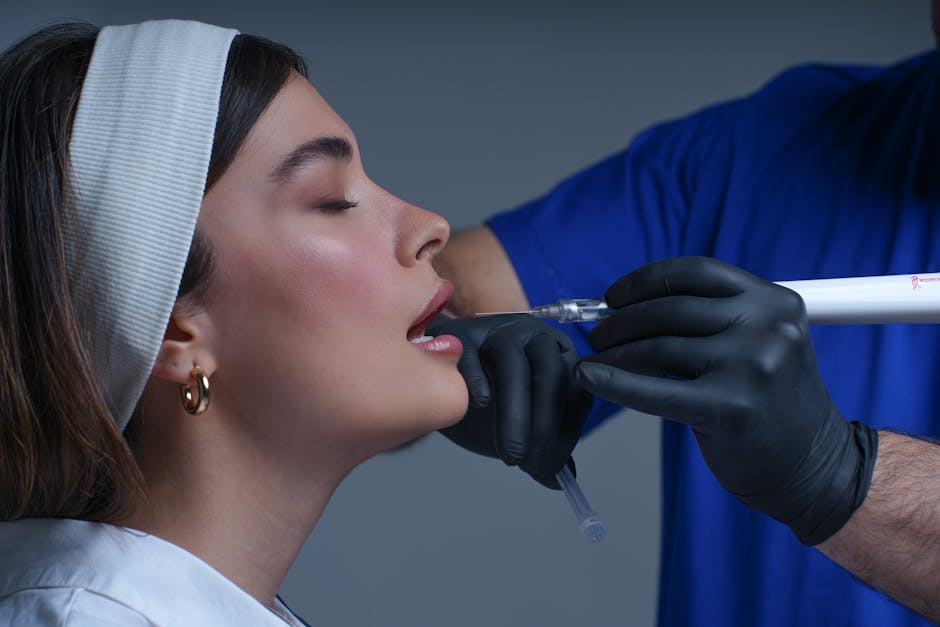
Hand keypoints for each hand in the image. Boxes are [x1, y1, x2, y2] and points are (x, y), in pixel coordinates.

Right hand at [428, 314, 591, 488]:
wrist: (440, 373)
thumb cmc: (487, 396)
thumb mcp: (520, 422)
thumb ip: (542, 447)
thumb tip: (562, 481)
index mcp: (556, 354)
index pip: (574, 390)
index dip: (566, 430)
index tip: (550, 466)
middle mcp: (531, 336)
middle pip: (549, 374)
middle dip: (543, 425)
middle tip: (530, 464)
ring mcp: (495, 331)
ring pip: (513, 367)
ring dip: (515, 415)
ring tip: (511, 456)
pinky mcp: (459, 335)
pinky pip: (471, 356)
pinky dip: (477, 381)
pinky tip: (479, 407)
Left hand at [575, 257, 876, 543]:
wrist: (812, 465)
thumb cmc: (772, 402)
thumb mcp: (761, 342)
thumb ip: (712, 319)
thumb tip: (627, 308)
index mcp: (774, 302)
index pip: (695, 273)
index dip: (645, 280)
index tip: (613, 296)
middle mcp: (767, 328)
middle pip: (669, 309)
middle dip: (621, 320)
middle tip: (597, 334)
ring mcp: (751, 367)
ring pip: (658, 348)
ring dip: (614, 351)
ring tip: (595, 357)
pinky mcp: (729, 408)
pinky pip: (654, 391)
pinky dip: (613, 382)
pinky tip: (588, 377)